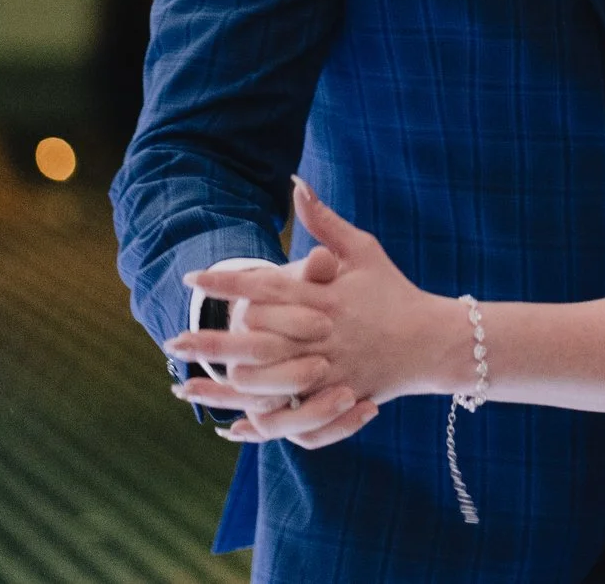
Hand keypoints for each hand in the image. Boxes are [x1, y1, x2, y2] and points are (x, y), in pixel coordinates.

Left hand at [167, 180, 463, 446]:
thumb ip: (325, 221)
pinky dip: (259, 421)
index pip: (270, 289)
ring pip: (270, 383)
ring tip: (183, 386)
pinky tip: (227, 422)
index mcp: (327, 299)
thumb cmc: (393, 291)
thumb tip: (296, 182)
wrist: (432, 341)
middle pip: (261, 340)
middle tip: (171, 341)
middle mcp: (324, 336)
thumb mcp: (363, 250)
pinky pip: (291, 415)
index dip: (229, 285)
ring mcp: (329, 371)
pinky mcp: (334, 399)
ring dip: (224, 387)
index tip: (192, 278)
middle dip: (215, 342)